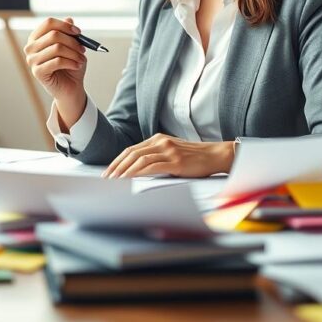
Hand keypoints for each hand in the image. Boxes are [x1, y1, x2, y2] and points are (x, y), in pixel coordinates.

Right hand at [24, 17, 87, 120]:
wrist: (70, 87)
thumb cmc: (70, 65)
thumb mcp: (72, 46)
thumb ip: (69, 33)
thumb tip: (69, 19)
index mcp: (36, 37)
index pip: (48, 23)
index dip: (65, 25)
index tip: (78, 32)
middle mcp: (31, 47)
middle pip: (54, 34)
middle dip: (73, 41)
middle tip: (83, 49)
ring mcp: (31, 60)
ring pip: (57, 48)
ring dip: (74, 53)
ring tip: (81, 60)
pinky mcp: (37, 72)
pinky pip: (57, 61)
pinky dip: (71, 62)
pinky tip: (77, 66)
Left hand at [103, 134, 234, 178]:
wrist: (216, 155)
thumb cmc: (194, 157)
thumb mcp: (172, 152)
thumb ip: (157, 156)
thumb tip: (137, 170)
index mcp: (158, 139)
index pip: (131, 150)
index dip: (117, 161)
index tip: (108, 172)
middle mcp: (161, 142)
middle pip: (131, 153)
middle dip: (116, 167)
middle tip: (106, 179)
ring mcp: (168, 151)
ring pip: (139, 159)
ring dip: (124, 171)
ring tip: (114, 182)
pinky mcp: (176, 161)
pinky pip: (152, 166)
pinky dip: (138, 173)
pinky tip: (130, 180)